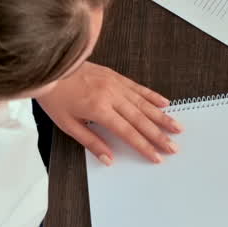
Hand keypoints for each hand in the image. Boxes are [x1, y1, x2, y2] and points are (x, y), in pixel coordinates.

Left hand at [37, 62, 181, 164]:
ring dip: (162, 117)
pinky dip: (153, 96)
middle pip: (141, 120)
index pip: (127, 133)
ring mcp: (116, 84)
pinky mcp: (117, 77)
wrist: (51, 67)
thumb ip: (91, 142)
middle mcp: (112, 96)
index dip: (144, 146)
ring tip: (177, 127)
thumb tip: (108, 158)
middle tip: (173, 147)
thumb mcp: (67, 125)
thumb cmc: (55, 97)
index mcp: (99, 109)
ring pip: (145, 104)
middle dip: (159, 135)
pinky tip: (165, 104)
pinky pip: (139, 88)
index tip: (156, 156)